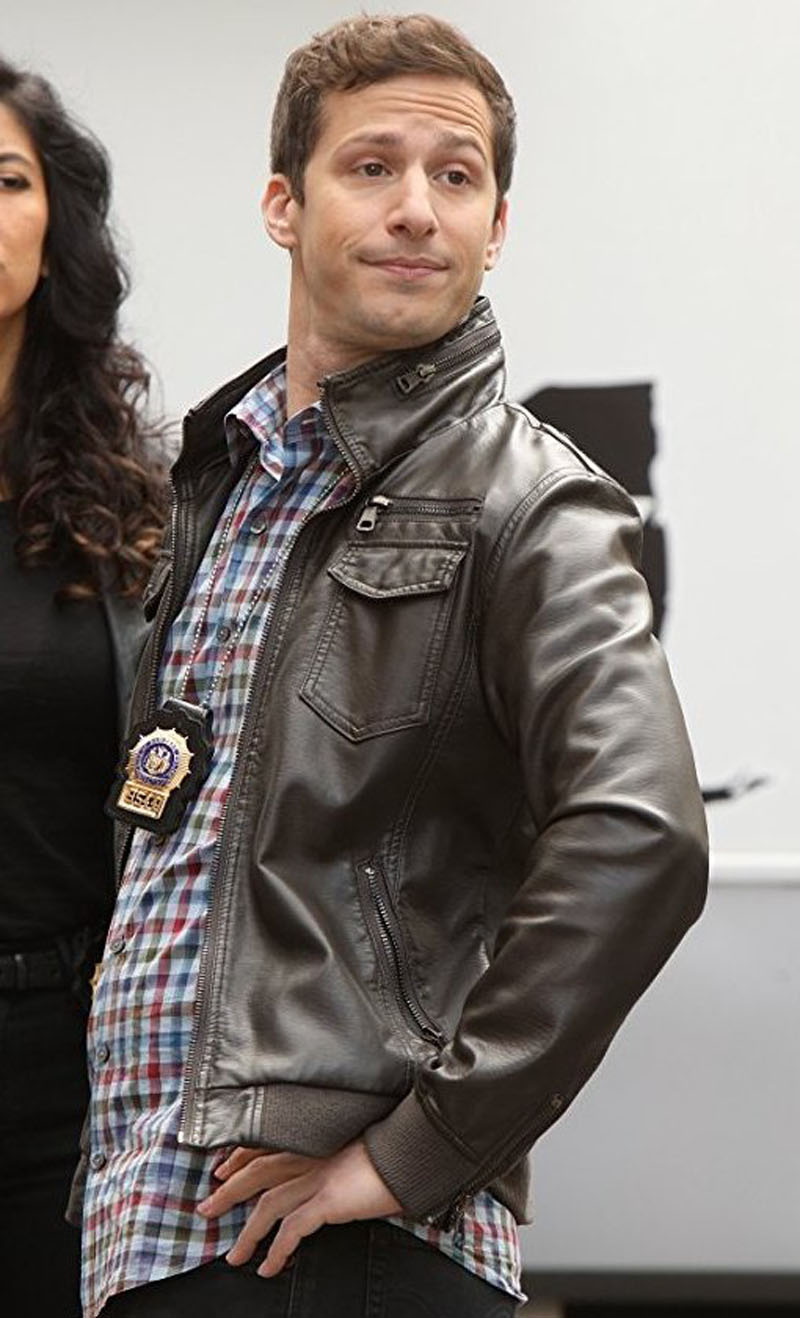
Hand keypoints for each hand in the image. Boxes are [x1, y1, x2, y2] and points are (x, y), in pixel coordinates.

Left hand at [197, 1139, 401, 1276]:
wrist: (414, 1152)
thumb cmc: (392, 1152)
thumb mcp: (356, 1147)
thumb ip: (334, 1158)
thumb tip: (324, 1177)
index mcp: (314, 1139)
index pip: (266, 1146)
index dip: (240, 1158)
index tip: (223, 1169)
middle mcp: (310, 1154)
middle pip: (257, 1172)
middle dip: (228, 1192)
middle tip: (206, 1209)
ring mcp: (317, 1176)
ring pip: (267, 1205)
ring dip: (247, 1234)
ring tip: (234, 1257)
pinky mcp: (328, 1200)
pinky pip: (292, 1230)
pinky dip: (276, 1251)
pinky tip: (269, 1267)